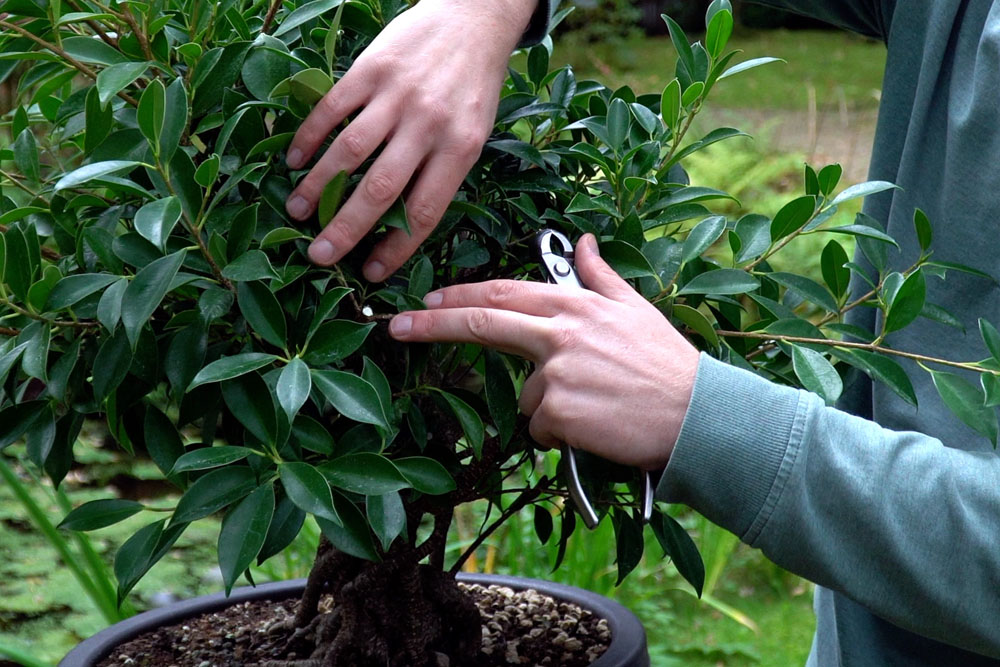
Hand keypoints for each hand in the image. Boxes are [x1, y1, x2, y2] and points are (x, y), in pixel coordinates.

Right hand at [284, 0, 536, 281]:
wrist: (474, 18)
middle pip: (380, 189)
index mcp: (460, 149)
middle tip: (318, 255)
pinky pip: (333, 108)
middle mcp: (428, 124)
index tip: (370, 272)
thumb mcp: (473, 134)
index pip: (423, 211)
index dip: (394, 247)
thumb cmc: (473, 87)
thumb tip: (400, 224)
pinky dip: (310, 137)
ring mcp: (397, 95)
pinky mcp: (371, 68)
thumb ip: (440, 172)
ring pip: (349, 151)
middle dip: (346, 229)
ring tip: (296, 212)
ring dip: (317, 186)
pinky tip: (295, 161)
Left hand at [388, 234, 700, 469]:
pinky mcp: (559, 413)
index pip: (504, 293)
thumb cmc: (667, 364)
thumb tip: (583, 242)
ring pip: (526, 395)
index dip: (460, 294)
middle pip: (483, 323)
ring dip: (549, 406)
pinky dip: (561, 434)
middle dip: (432, 322)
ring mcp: (557, 373)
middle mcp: (560, 333)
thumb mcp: (635, 309)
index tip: (426, 297)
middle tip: (397, 327)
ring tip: (597, 407)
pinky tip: (596, 427)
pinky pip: (542, 428)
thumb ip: (600, 276)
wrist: (698, 415)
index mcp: (575, 305)